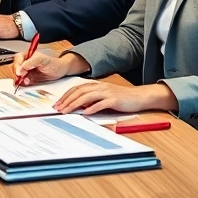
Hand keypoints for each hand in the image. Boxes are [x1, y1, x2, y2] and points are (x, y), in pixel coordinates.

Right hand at [12, 51, 75, 86]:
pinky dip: (23, 85)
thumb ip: (31, 62)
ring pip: (18, 76)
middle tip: (21, 79)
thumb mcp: (42, 60)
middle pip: (16, 69)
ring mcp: (27, 72)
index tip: (19, 73)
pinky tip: (25, 84)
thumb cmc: (54, 62)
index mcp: (27, 56)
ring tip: (25, 82)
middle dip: (17, 75)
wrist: (61, 70)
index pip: (18, 60)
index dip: (17, 66)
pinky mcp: (29, 79)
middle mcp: (25, 63)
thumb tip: (21, 67)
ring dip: (20, 80)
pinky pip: (23, 82)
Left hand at [55, 82, 178, 114]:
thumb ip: (93, 99)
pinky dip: (92, 108)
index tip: (57, 103)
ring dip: (75, 104)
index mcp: (96, 85)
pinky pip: (101, 104)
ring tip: (66, 111)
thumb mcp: (105, 96)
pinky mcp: (114, 100)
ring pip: (86, 96)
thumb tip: (80, 106)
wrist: (140, 96)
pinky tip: (85, 113)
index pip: (76, 88)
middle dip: (67, 100)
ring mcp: (107, 92)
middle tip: (58, 108)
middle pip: (79, 92)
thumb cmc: (122, 98)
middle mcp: (100, 87)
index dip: (66, 95)